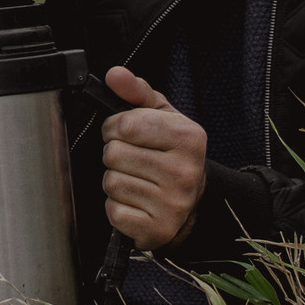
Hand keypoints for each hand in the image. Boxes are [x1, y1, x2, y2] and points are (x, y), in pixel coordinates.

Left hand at [99, 66, 208, 250]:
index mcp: (188, 138)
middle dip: (114, 153)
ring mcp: (173, 203)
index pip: (126, 125)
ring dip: (115, 180)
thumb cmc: (172, 154)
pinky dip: (117, 207)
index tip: (122, 132)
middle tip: (131, 158)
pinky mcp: (157, 229)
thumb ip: (136, 91)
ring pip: (111, 182)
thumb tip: (115, 74)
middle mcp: (185, 171)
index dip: (114, 127)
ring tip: (135, 179)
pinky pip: (114, 211)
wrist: (193, 203)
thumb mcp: (162, 116)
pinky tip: (135, 201)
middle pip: (113, 154)